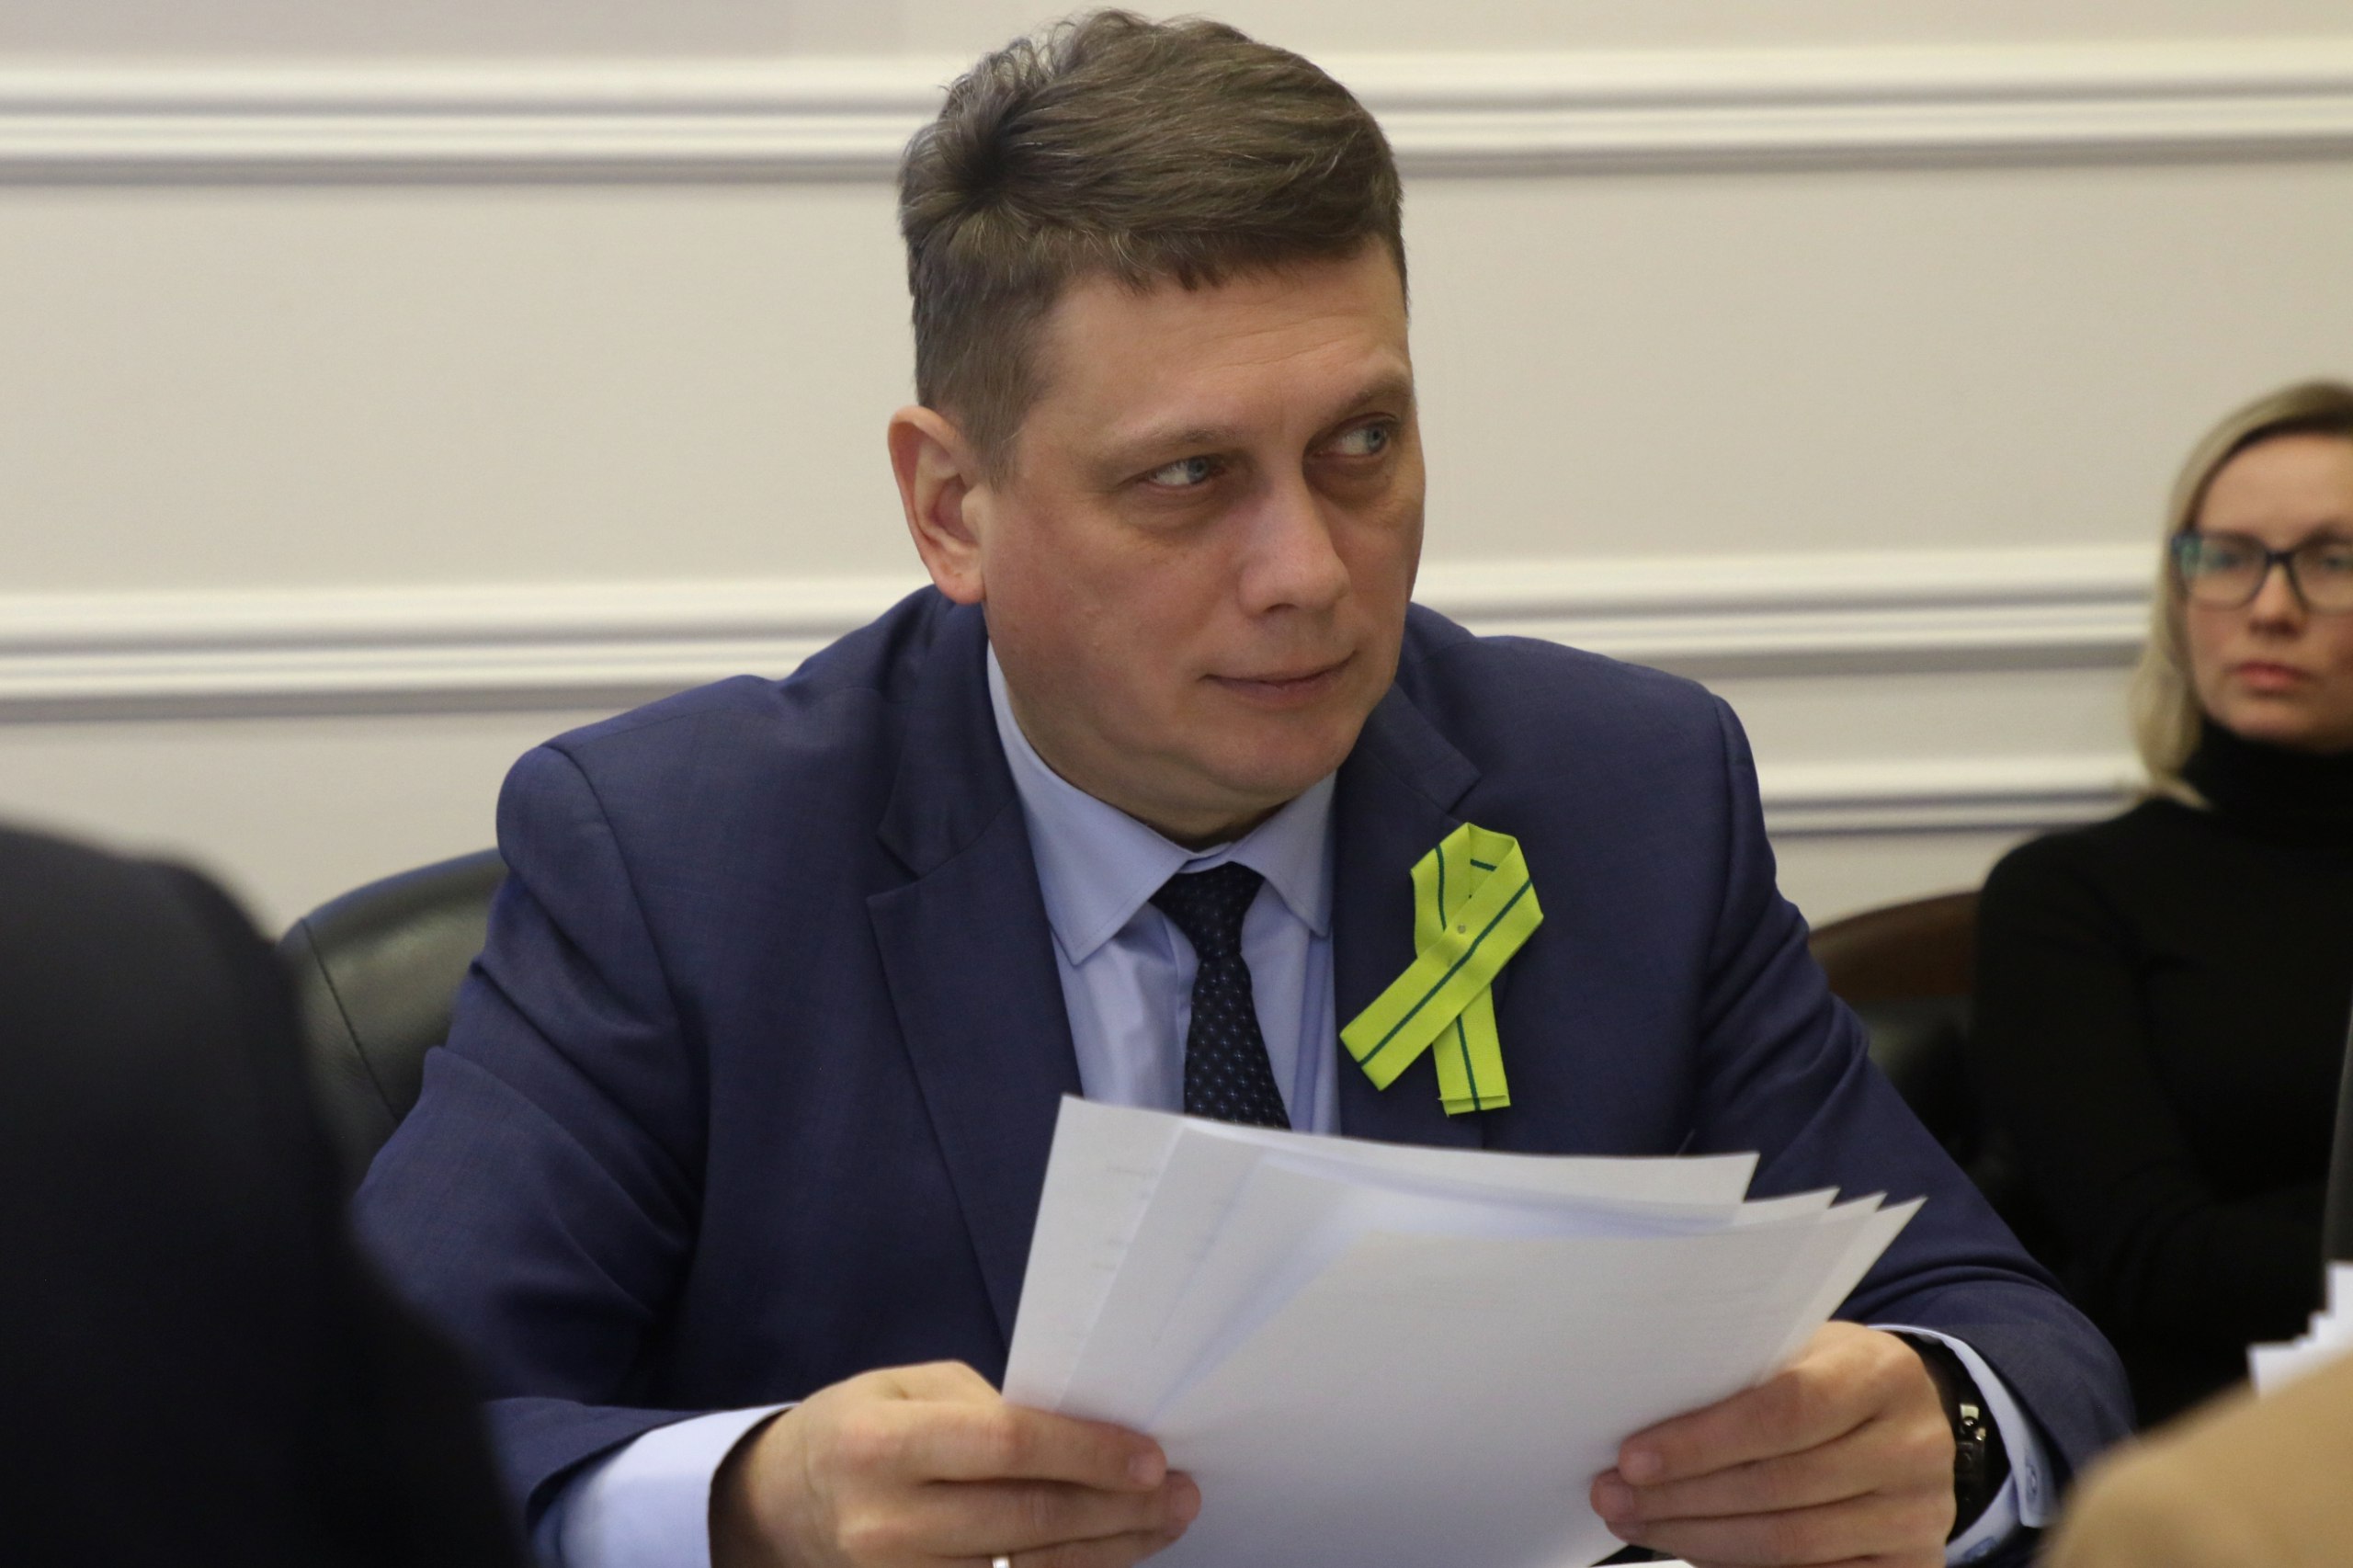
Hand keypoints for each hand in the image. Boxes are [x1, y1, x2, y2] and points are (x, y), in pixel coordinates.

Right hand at [711, 1360, 1198, 1567]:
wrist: (786, 1503)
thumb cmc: (860, 1426)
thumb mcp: (909, 1389)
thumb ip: (988, 1409)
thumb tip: (1083, 1431)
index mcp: (882, 1444)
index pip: (1004, 1447)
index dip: (1085, 1453)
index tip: (1149, 1455)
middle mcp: (888, 1521)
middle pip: (1026, 1519)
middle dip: (1116, 1507)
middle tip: (1179, 1491)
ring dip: (1110, 1549)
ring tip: (1164, 1521)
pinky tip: (1113, 1553)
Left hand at [1590, 1322, 1954, 1566]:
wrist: (1909, 1418)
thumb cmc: (1831, 1377)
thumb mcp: (1802, 1352)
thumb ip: (1743, 1375)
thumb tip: (1640, 1417)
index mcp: (1881, 1373)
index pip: (1784, 1411)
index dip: (1703, 1441)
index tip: (1633, 1457)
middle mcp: (1912, 1446)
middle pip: (1780, 1486)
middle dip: (1682, 1497)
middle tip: (1614, 1495)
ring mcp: (1917, 1513)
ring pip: (1791, 1543)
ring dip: (1699, 1538)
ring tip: (1638, 1522)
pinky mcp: (1912, 1563)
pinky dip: (1743, 1567)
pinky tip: (1693, 1550)